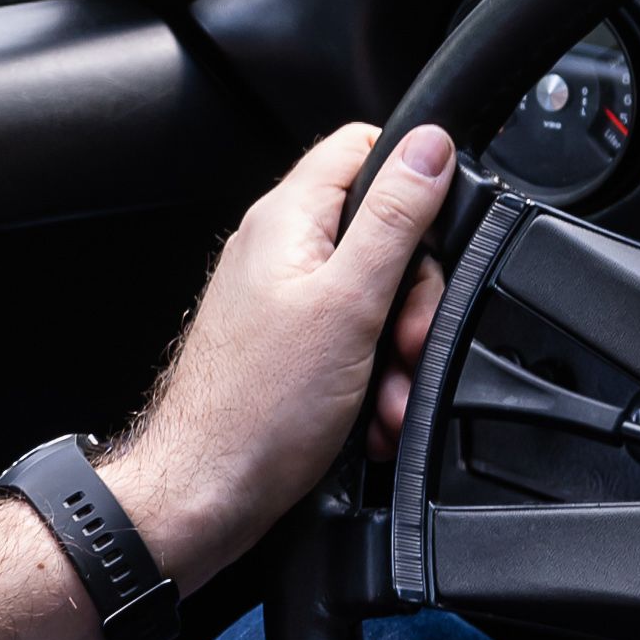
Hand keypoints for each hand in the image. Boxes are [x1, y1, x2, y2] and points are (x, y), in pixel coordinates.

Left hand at [102, 122, 459, 577]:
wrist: (205, 495)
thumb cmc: (258, 410)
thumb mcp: (351, 302)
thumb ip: (395, 218)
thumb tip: (431, 144)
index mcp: (288, 219)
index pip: (362, 149)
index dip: (412, 182)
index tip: (434, 238)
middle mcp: (279, 251)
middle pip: (380, 234)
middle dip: (412, 298)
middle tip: (407, 343)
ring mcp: (281, 302)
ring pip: (372, 299)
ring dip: (396, 353)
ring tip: (386, 397)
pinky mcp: (286, 350)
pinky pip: (350, 345)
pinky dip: (371, 380)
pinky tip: (370, 417)